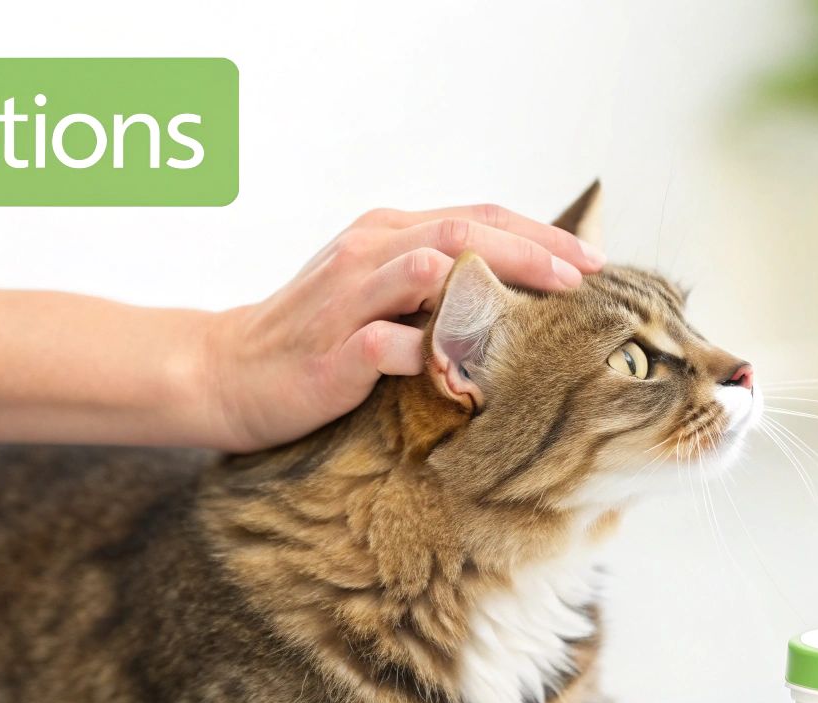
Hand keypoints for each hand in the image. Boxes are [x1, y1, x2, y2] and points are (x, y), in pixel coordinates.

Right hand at [198, 204, 605, 451]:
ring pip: (432, 267)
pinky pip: (392, 341)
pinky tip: (471, 369)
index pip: (477, 216)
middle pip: (466, 232)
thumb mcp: (373, 292)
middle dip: (535, 252)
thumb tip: (514, 294)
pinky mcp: (335, 350)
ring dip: (494, 284)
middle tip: (583, 279)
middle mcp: (368, 252)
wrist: (227, 371)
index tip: (590, 260)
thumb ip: (431, 283)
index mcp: (385, 233)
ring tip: (545, 310)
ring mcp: (349, 297)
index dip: (540, 234)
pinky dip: (433, 349)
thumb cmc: (311, 338)